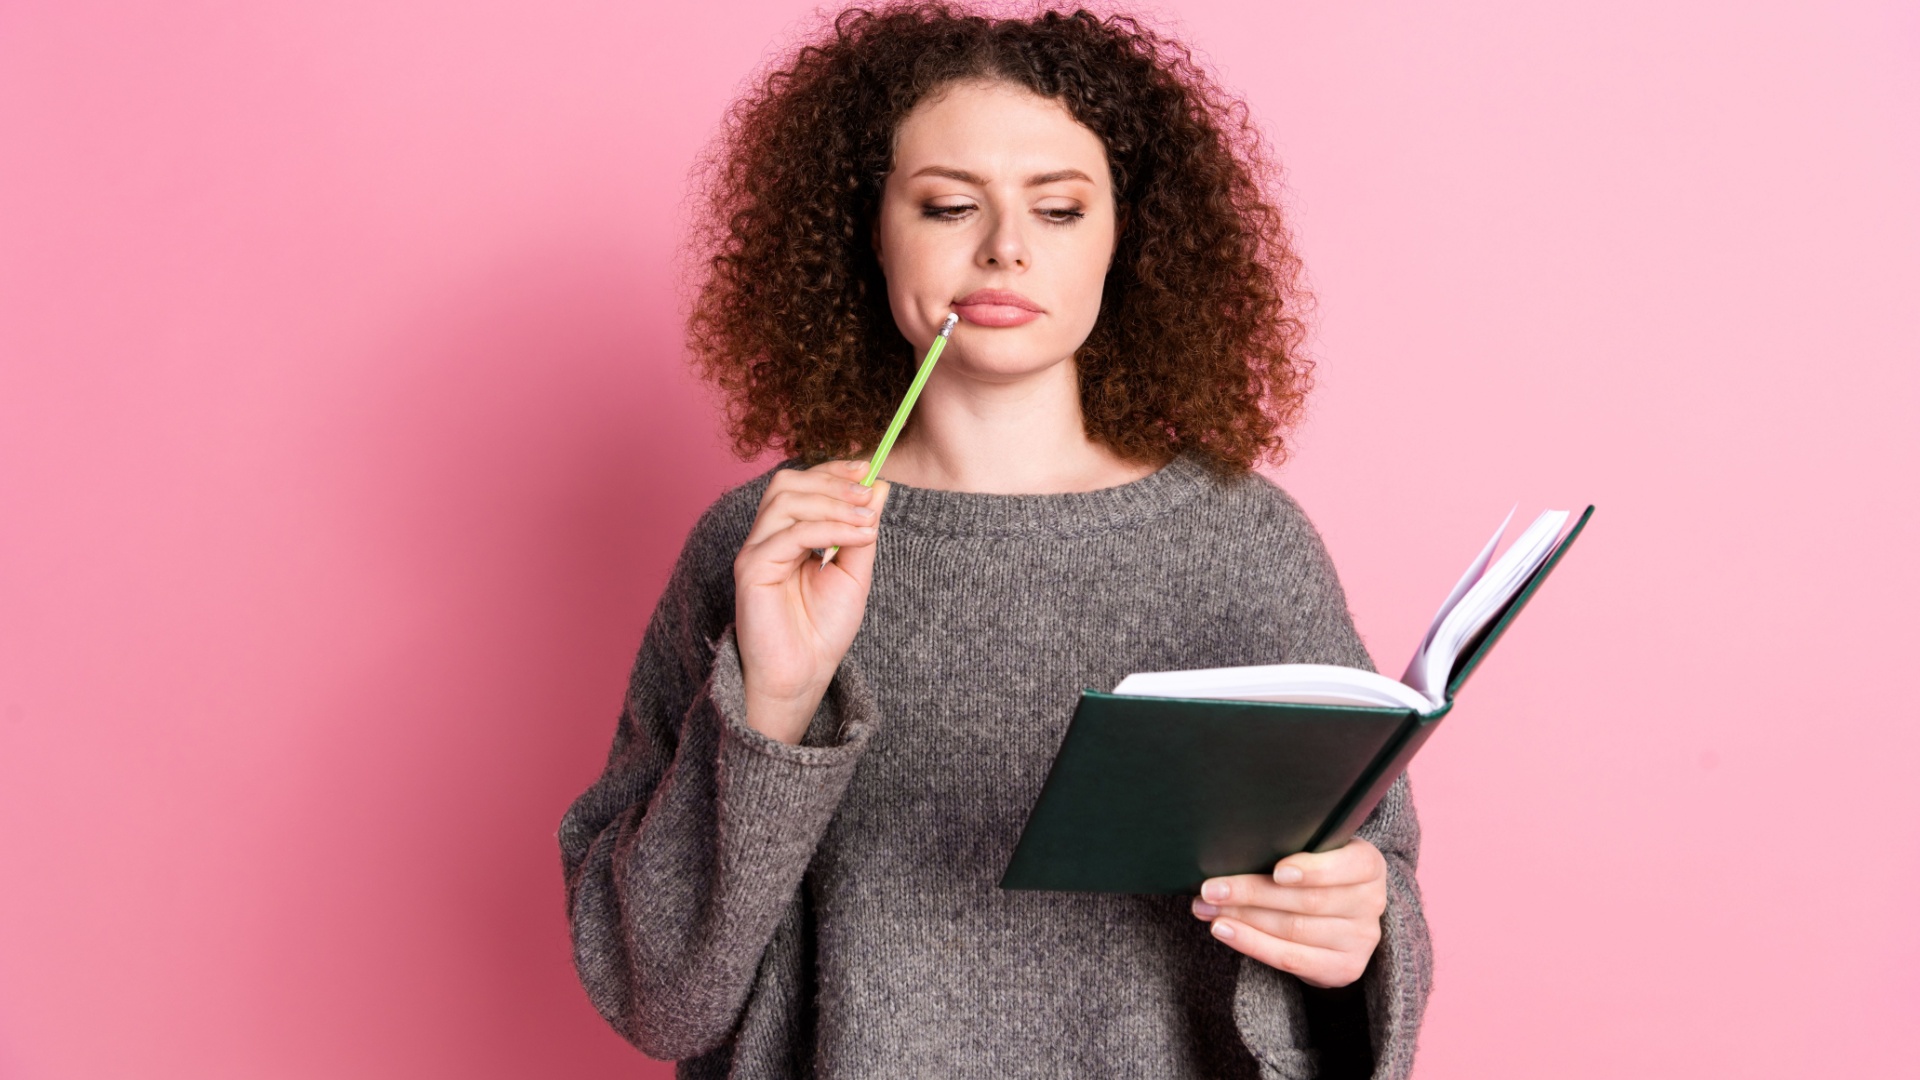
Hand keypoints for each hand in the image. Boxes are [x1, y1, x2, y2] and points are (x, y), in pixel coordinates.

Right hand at [733, 459, 891, 744]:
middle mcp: (766, 538)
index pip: (800, 484)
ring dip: (832, 503)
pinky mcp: (752, 569)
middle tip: (867, 495)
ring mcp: (755, 552)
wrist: (805, 675)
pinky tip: (857, 537)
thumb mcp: (854, 572)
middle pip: (787, 483)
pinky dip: (829, 529)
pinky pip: (790, 534)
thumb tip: (878, 486)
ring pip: (786, 501)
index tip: (865, 469)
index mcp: (786, 535)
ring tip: (866, 521)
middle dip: (831, 482)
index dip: (831, 470)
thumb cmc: (823, 630)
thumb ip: (861, 530)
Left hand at [1190, 838, 1387, 988]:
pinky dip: (1252, 943)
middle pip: (1307, 901)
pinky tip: (1224, 929)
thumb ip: (1290, 846)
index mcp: (1369, 865)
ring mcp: (1361, 940)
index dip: (1314, 870)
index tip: (1278, 871)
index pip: (1350, 867)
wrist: (1340, 919)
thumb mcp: (1316, 852)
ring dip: (1242, 918)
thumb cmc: (1315, 873)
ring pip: (1293, 930)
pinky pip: (1290, 959)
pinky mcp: (1344, 969)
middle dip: (1252, 893)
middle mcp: (1371, 903)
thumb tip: (1231, 846)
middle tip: (1210, 888)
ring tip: (1206, 908)